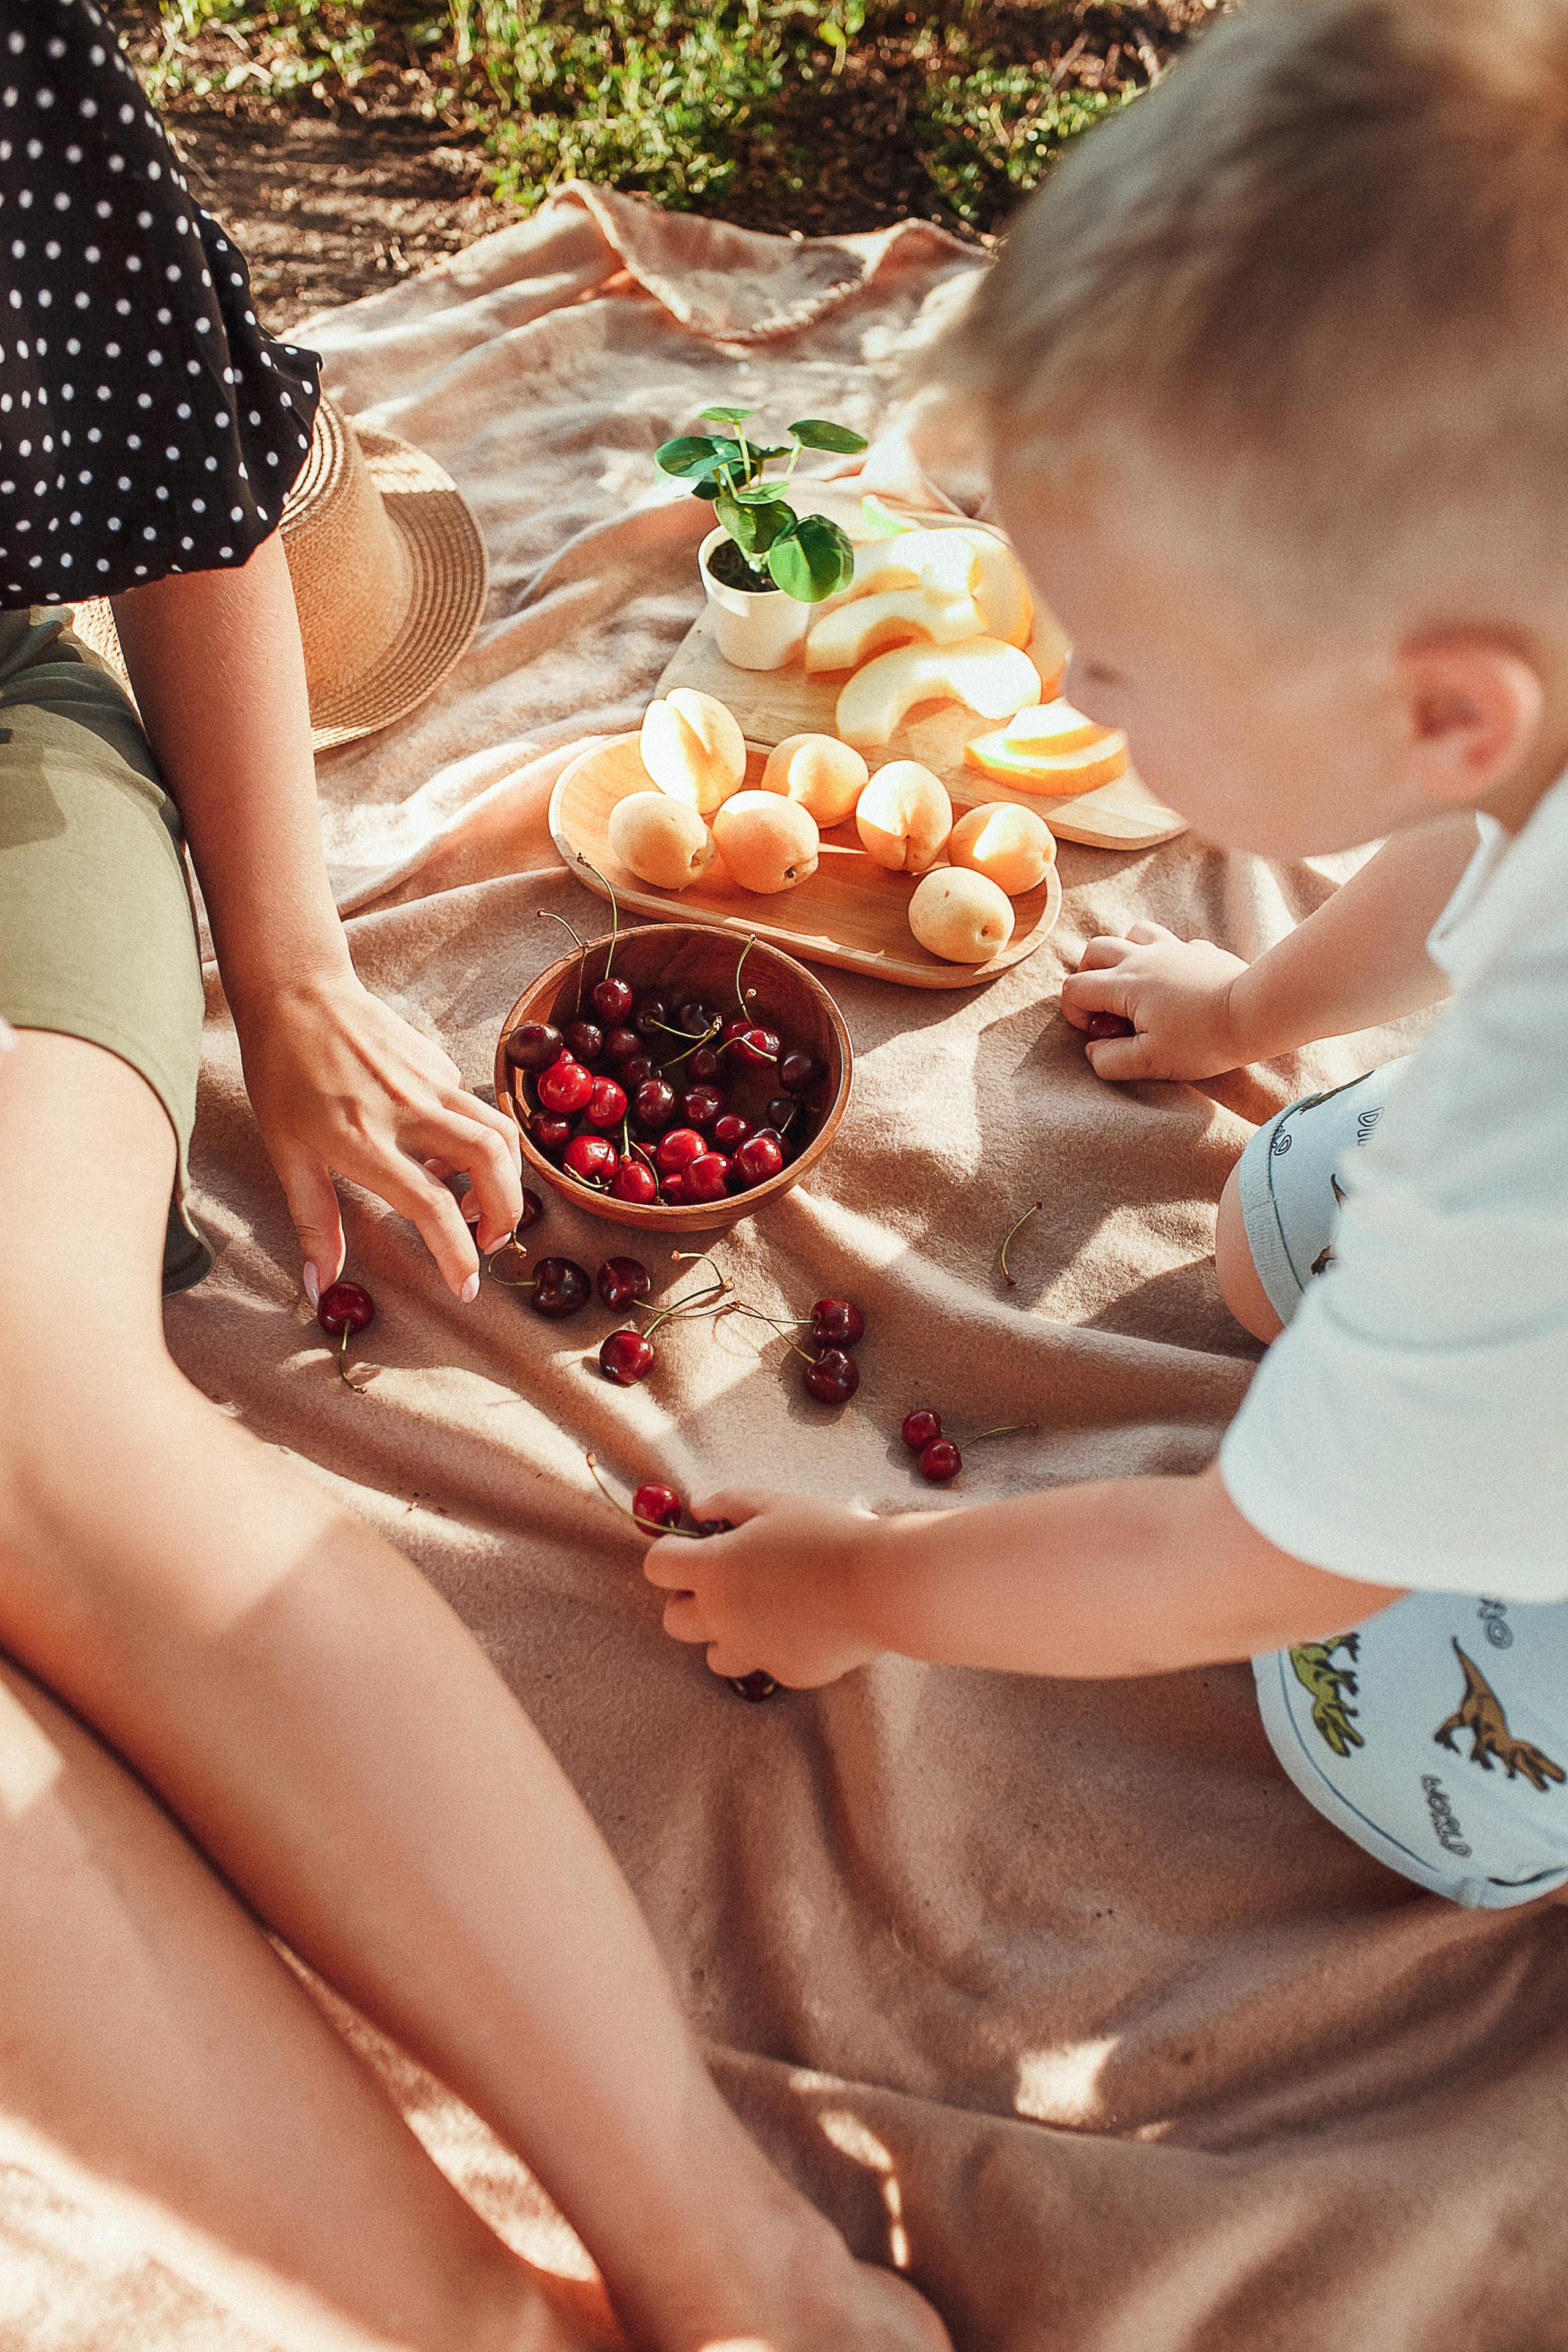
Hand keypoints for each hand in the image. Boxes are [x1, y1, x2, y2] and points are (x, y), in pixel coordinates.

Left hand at [233, 969, 522, 1299]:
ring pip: (500, 1133)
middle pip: (491, 1163)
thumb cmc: (281, 1074)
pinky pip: (475, 1109)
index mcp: (363, 1140)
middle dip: (505, 1214)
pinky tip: (444, 1154)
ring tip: (478, 1205)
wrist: (296, 991)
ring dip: (505, 1178)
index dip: (457, 1255)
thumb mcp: (286, 1154)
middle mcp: (407, 1110)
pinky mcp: (440, 1062)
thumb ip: (314, 1222)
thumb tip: (318, 1287)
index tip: (464, 1286)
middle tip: (489, 1242)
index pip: (432, 1207)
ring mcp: (430, 1082)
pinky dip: (476, 1142)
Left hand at [643, 1489, 881, 1686]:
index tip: (695, 1547)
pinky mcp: (786, 1673)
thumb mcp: (775, 1502)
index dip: (672, 1555)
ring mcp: (753, 1650)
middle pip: (674, 1620)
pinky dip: (776, 1646)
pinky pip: (766, 1663)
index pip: (657, 1567)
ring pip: (714, 1655)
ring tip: (764, 1608)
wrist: (884, 1585)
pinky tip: (806, 1623)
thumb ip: (729, 1503)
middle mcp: (722, 1616)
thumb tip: (698, 1509)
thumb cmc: (829, 1534)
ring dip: (727, 1634)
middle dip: (690, 1601)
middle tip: (727, 1581)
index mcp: (713, 1570)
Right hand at [1059, 921, 1251, 1079]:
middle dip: (1088, 976)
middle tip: (1105, 1006)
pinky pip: (1171, 942)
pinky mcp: (1200, 951)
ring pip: (1132, 933)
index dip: (1074, 1014)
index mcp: (1126, 983)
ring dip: (1123, 956)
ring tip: (1134, 986)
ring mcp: (1173, 948)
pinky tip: (1174, 983)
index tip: (1098, 1034)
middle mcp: (1144, 957)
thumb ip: (1110, 1060)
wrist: (1256, 1013)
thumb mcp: (1150, 1063)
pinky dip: (1162, 958)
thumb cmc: (1203, 1040)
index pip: (1075, 989)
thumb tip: (1093, 1050)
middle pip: (1095, 950)